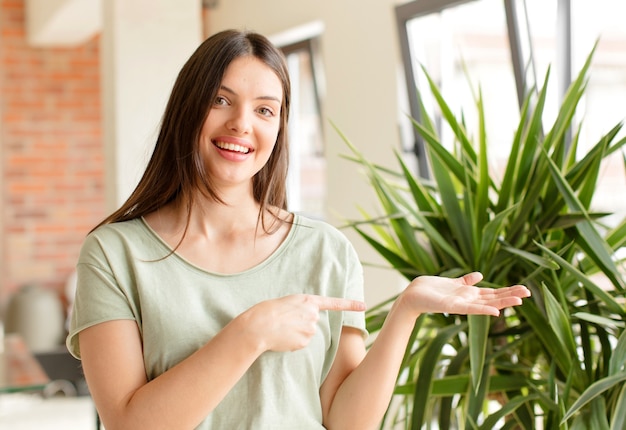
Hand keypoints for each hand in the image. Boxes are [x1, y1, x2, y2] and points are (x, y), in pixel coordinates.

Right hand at [244, 294, 365, 352]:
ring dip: (297, 334)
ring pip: (307, 334)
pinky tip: (282, 338)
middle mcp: (313, 314)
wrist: (259, 326)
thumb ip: (301, 309)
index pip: (334, 303)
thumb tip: (307, 324)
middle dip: (302, 323)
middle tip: (285, 321)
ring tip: (281, 329)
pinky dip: (292, 342)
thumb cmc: (267, 312)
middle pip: (313, 322)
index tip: (363, 306)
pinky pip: (301, 343)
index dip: (350, 304)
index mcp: (308, 300)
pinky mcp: (305, 342)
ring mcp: (310, 329)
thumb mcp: (287, 303)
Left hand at [398, 272, 530, 317]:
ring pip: (486, 303)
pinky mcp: (452, 306)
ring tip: (520, 301)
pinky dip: (483, 310)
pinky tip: (495, 311)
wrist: (413, 294)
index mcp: (469, 294)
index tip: (525, 289)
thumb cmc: (432, 289)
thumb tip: (480, 275)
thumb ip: (466, 280)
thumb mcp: (453, 282)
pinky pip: (470, 309)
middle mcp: (468, 300)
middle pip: (494, 298)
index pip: (493, 293)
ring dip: (503, 302)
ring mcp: (461, 304)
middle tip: (529, 293)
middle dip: (511, 295)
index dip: (508, 291)